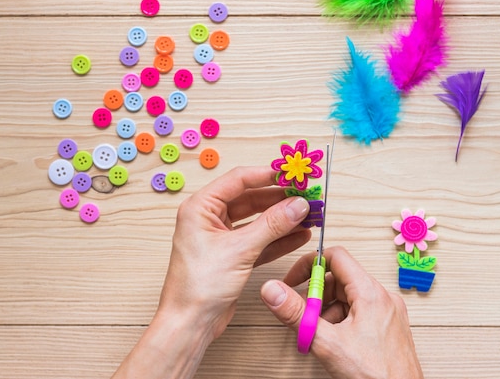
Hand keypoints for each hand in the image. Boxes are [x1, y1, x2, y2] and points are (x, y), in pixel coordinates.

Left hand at [112, 166, 311, 378]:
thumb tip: (297, 205)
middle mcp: (209, 219)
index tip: (293, 175)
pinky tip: (300, 235)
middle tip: (306, 196)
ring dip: (283, 219)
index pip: (239, 180)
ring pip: (258, 220)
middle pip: (251, 199)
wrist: (190, 324)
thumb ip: (272, 225)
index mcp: (201, 208)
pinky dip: (279, 238)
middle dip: (280, 199)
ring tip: (309, 215)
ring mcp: (222, 238)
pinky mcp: (233, 256)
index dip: (268, 175)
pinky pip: (260, 240)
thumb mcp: (239, 250)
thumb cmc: (199, 286)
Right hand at [261, 246, 423, 378]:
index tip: (294, 280)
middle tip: (304, 316)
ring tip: (318, 335)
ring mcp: (388, 314)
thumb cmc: (376, 376)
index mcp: (371, 293)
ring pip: (349, 299)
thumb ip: (297, 314)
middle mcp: (383, 299)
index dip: (310, 265)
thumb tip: (274, 291)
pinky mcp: (388, 329)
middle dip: (317, 296)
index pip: (337, 257)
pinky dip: (341, 323)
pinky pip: (359, 314)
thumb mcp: (327, 343)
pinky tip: (334, 343)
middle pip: (341, 279)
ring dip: (328, 312)